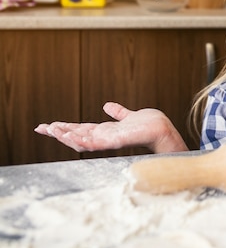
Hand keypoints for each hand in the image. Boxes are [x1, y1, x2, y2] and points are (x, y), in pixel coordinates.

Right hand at [34, 102, 188, 153]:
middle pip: (76, 135)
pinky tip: (69, 135)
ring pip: (81, 140)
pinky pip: (95, 142)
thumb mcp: (129, 116)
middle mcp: (104, 137)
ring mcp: (108, 140)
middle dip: (58, 132)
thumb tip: (107, 105)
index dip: (64, 127)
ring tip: (50, 129)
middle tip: (40, 128)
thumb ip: (118, 112)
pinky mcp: (116, 141)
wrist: (162, 129)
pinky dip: (81, 139)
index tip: (48, 125)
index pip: (80, 129)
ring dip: (65, 135)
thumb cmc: (149, 124)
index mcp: (106, 131)